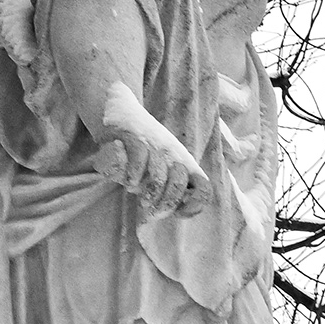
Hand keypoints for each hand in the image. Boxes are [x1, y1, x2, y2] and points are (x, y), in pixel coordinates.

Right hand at [91, 90, 208, 213]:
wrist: (121, 111)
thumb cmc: (142, 148)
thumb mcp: (159, 166)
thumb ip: (164, 186)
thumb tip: (160, 212)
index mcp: (185, 163)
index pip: (204, 187)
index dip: (196, 204)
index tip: (179, 212)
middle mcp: (173, 154)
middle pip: (179, 184)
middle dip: (166, 203)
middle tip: (152, 211)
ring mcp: (155, 145)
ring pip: (159, 175)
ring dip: (150, 193)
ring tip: (141, 200)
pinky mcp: (134, 137)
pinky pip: (139, 159)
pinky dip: (133, 176)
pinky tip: (128, 182)